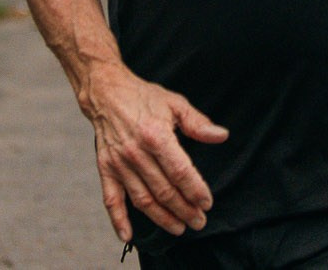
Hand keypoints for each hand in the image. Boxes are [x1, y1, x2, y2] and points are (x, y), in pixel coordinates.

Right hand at [81, 62, 228, 241]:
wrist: (106, 92)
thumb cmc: (144, 97)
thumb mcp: (175, 103)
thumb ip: (198, 123)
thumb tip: (221, 136)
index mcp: (156, 136)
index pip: (180, 172)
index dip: (195, 190)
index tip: (207, 203)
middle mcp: (136, 153)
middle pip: (164, 191)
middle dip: (184, 209)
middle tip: (199, 221)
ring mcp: (119, 163)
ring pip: (143, 200)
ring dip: (162, 218)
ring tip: (179, 228)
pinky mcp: (105, 168)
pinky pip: (111, 199)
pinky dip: (118, 220)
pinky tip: (129, 236)